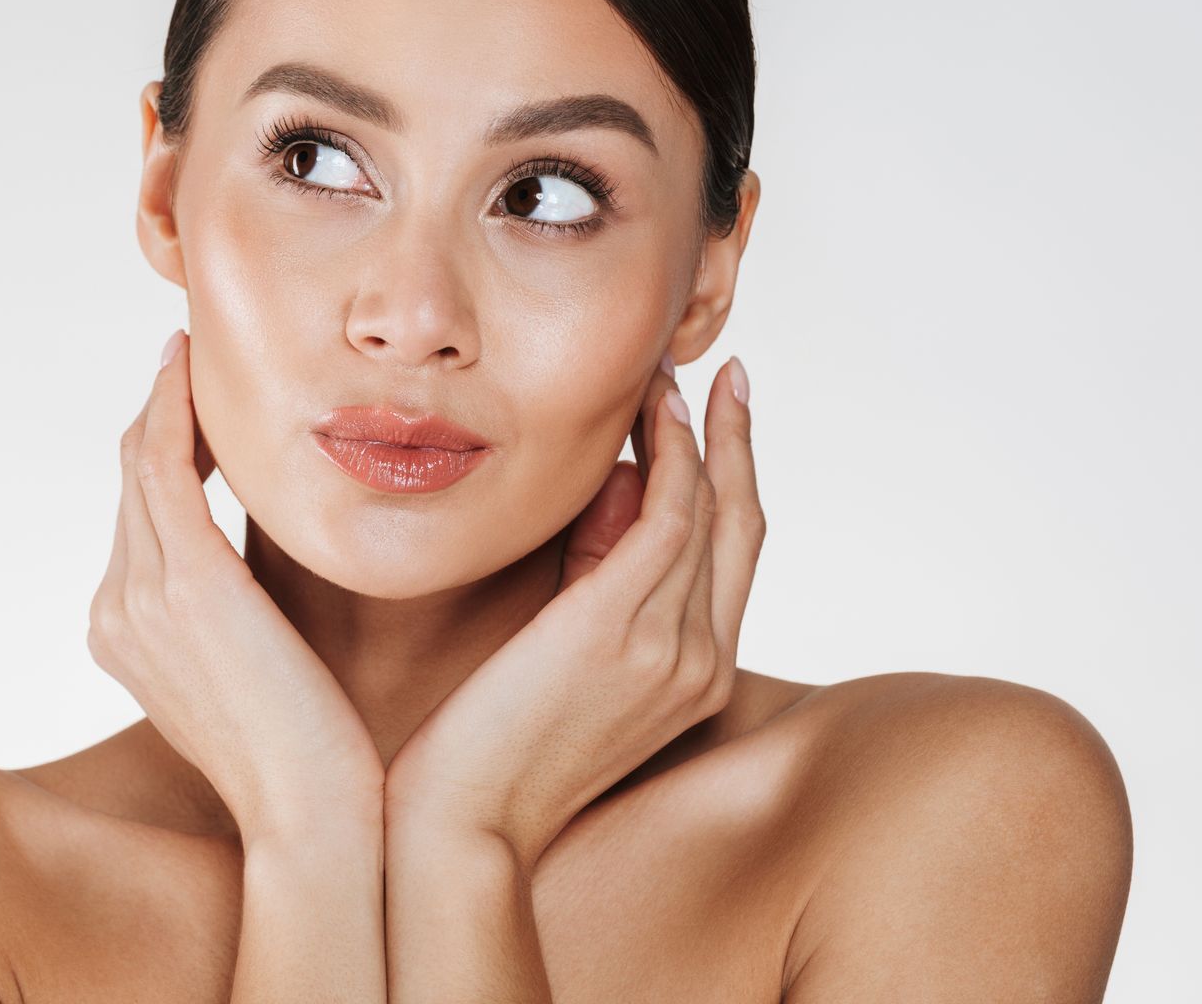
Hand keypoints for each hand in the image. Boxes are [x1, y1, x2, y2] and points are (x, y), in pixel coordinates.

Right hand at [87, 328, 385, 843]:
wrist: (316, 821)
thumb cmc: (314, 757)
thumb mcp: (262, 673)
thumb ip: (247, 619)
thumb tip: (274, 579)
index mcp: (125, 635)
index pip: (139, 516)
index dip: (166, 450)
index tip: (202, 403)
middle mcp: (116, 611)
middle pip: (131, 480)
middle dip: (162, 413)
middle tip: (199, 356)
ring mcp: (140, 597)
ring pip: (141, 463)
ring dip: (167, 398)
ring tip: (199, 352)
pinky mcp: (185, 583)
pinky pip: (162, 466)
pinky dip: (173, 408)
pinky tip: (194, 368)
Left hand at [383, 357, 763, 867]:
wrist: (460, 828)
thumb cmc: (490, 750)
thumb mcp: (563, 656)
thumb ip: (596, 580)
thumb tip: (614, 489)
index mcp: (698, 680)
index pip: (734, 558)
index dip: (734, 479)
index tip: (718, 416)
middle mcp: (702, 663)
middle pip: (741, 523)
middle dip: (735, 440)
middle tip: (724, 373)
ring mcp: (671, 648)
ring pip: (708, 508)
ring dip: (695, 429)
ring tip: (671, 373)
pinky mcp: (622, 628)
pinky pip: (671, 514)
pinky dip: (672, 453)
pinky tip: (654, 411)